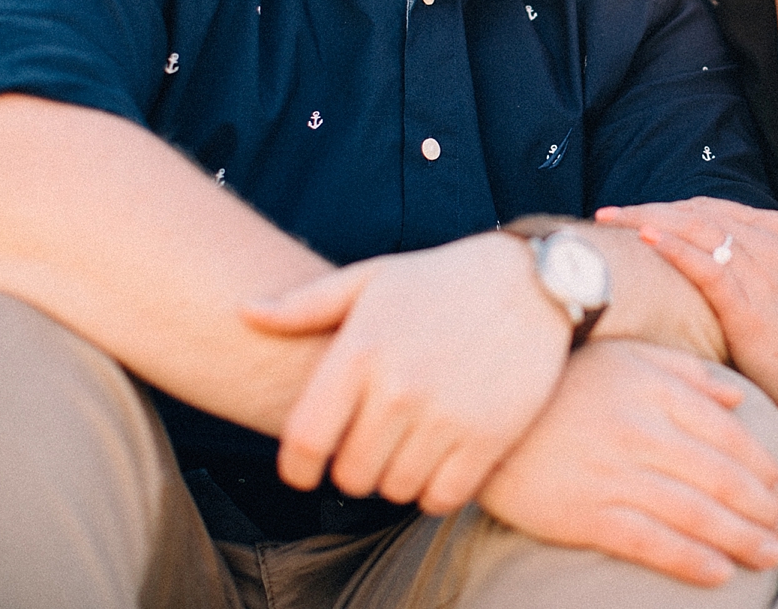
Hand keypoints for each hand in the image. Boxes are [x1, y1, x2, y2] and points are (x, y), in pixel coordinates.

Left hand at [242, 232, 569, 511]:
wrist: (534, 280)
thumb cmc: (442, 280)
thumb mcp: (372, 279)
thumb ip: (306, 305)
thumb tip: (243, 312)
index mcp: (361, 351)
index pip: (304, 440)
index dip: (296, 468)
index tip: (304, 471)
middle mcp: (399, 387)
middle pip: (351, 474)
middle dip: (353, 469)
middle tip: (369, 450)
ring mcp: (446, 415)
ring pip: (396, 490)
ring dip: (396, 479)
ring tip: (406, 451)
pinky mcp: (489, 437)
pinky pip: (443, 498)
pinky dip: (435, 492)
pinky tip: (439, 464)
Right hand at [478, 339, 777, 586]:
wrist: (486, 412)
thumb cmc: (562, 382)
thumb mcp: (625, 357)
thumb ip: (684, 371)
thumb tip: (736, 394)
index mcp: (655, 390)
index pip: (727, 433)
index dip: (762, 466)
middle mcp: (642, 430)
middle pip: (721, 477)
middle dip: (762, 509)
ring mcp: (614, 474)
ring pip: (695, 514)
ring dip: (741, 539)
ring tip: (768, 555)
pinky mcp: (586, 514)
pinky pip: (650, 542)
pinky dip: (690, 560)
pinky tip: (719, 573)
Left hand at [595, 198, 777, 420]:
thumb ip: (747, 261)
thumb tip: (697, 255)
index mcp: (777, 230)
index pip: (709, 208)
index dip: (666, 208)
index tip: (630, 214)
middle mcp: (770, 241)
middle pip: (696, 213)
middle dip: (648, 209)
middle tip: (608, 215)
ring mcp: (762, 269)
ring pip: (695, 230)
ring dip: (648, 220)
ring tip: (613, 221)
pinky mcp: (750, 301)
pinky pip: (706, 266)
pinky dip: (674, 248)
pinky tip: (645, 238)